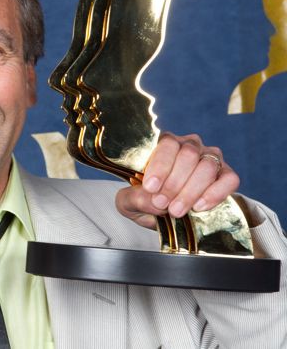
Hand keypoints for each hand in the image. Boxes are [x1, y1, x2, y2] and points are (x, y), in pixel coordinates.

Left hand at [115, 133, 239, 228]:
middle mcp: (189, 145)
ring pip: (207, 166)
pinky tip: (199, 207)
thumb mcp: (129, 202)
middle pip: (188, 155)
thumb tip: (153, 200)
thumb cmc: (146, 201)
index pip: (167, 144)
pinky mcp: (226, 174)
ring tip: (176, 210)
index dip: (160, 166)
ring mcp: (210, 158)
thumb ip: (134, 199)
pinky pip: (229, 179)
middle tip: (162, 204)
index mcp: (164, 143)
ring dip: (191, 191)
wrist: (167, 214)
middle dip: (174, 183)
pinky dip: (215, 193)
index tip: (151, 188)